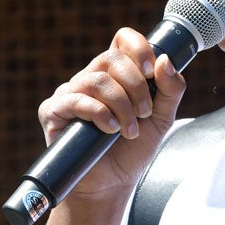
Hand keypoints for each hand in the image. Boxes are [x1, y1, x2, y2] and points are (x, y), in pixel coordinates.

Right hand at [36, 27, 186, 202]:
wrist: (111, 185)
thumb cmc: (132, 150)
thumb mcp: (161, 119)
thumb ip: (171, 89)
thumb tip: (165, 60)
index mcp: (116, 74)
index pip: (122, 40)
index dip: (138, 46)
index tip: (151, 70)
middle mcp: (91, 78)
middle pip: (112, 57)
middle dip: (136, 86)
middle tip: (145, 113)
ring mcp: (70, 93)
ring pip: (97, 80)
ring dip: (121, 105)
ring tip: (129, 130)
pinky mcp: (53, 111)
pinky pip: (76, 100)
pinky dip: (99, 114)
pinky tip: (110, 130)